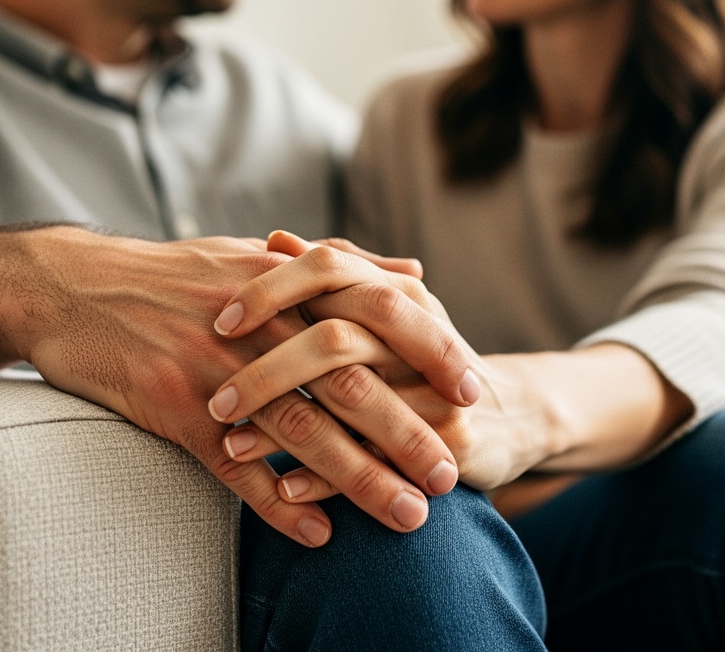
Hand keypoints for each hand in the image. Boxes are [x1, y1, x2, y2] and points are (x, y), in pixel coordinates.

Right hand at [0, 227, 470, 543]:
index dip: (429, 351)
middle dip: (406, 430)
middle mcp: (258, 321)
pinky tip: (316, 537)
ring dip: (357, 478)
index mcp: (285, 279)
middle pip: (347, 379)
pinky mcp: (174, 406)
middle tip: (452, 472)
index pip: (373, 312)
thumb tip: (413, 274)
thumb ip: (338, 265)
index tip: (472, 388)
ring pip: (299, 429)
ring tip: (407, 514)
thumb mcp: (256, 252)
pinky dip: (276, 504)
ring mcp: (215, 365)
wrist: (72, 285)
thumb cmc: (173, 272)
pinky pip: (233, 466)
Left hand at [208, 232, 545, 497]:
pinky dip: (327, 475)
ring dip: (286, 427)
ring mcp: (433, 384)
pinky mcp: (448, 436)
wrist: (507, 411)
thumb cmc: (420, 357)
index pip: (327, 270)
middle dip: (268, 370)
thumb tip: (275, 237)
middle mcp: (414, 328)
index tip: (217, 321)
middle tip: (218, 400)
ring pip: (351, 401)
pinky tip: (283, 487)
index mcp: (392, 290)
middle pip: (333, 338)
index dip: (269, 290)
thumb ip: (333, 274)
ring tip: (233, 445)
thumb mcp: (386, 306)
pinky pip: (377, 457)